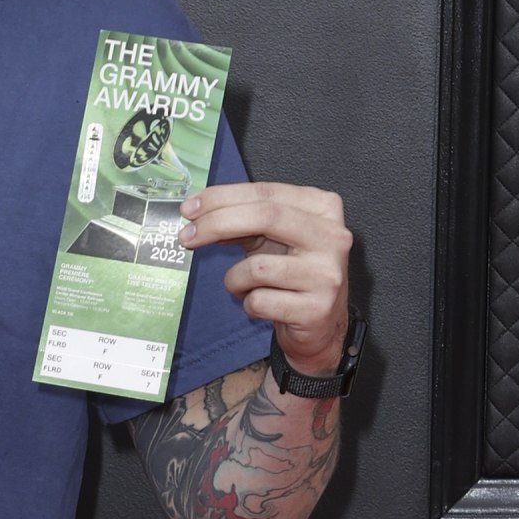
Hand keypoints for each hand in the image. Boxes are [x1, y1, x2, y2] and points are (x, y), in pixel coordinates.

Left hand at [178, 183, 352, 373]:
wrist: (321, 325)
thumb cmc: (293, 276)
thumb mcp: (271, 241)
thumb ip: (243, 224)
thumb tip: (199, 215)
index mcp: (322, 208)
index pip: (266, 193)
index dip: (223, 197)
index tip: (190, 208)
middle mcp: (332, 236)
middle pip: (265, 217)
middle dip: (217, 224)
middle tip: (186, 236)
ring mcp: (327, 273)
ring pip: (257, 267)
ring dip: (234, 279)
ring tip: (241, 286)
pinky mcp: (316, 309)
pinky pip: (260, 301)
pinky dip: (247, 304)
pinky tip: (258, 304)